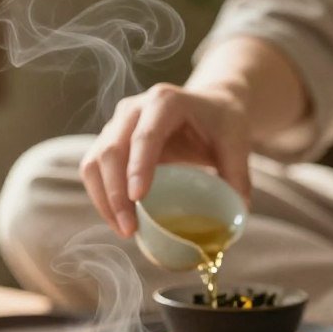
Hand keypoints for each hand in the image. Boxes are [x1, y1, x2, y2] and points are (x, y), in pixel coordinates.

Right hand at [80, 83, 251, 237]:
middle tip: (129, 228)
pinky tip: (119, 220)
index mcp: (165, 101)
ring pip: (94, 161)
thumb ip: (238, 176)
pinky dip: (102, 197)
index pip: (145, 135)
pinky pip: (94, 170)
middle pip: (111, 150)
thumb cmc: (222, 122)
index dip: (138, 166)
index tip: (138, 198)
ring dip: (103, 199)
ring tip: (124, 230)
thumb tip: (236, 214)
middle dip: (115, 193)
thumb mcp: (237, 143)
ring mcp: (117, 124)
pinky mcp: (109, 141)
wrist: (208, 106)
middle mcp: (133, 109)